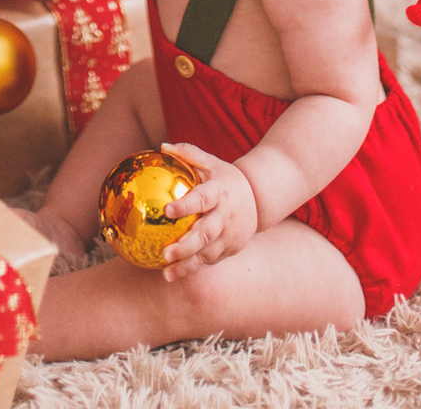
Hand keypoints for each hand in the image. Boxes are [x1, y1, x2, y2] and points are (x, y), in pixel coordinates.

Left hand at [160, 143, 258, 278]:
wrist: (259, 199)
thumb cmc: (225, 178)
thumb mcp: (211, 162)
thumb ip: (188, 153)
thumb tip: (161, 146)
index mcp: (219, 192)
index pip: (202, 199)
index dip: (186, 205)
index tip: (167, 211)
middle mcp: (225, 216)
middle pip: (206, 233)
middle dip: (186, 246)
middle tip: (165, 253)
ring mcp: (229, 235)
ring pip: (208, 253)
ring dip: (187, 264)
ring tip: (167, 274)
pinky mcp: (230, 248)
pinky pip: (210, 259)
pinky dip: (194, 267)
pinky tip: (174, 273)